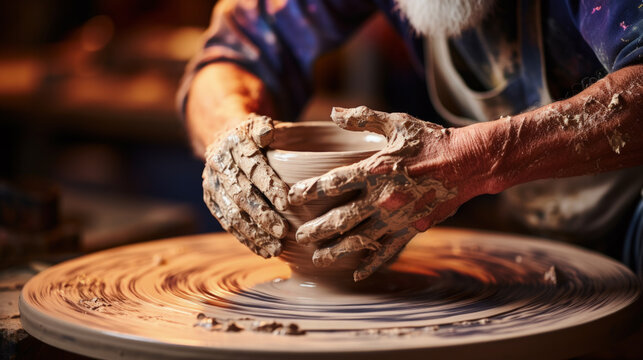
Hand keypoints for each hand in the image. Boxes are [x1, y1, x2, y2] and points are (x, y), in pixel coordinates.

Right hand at [202, 114, 289, 257]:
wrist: (223, 136)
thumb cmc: (254, 134)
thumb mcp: (260, 123)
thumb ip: (266, 128)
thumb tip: (268, 132)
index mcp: (234, 143)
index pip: (253, 166)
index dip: (269, 185)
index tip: (287, 203)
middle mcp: (219, 163)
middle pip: (241, 194)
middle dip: (263, 215)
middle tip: (284, 231)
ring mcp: (212, 184)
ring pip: (233, 213)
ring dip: (255, 233)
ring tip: (276, 248)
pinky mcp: (211, 201)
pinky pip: (228, 223)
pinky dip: (246, 239)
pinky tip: (264, 251)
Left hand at [289, 106, 475, 280]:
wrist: (468, 163)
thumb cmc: (431, 140)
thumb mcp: (397, 122)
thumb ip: (363, 117)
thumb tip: (334, 112)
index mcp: (374, 169)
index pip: (332, 183)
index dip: (309, 192)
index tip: (292, 198)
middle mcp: (382, 197)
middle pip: (340, 219)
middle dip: (316, 230)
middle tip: (299, 237)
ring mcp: (397, 217)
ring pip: (359, 240)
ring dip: (336, 251)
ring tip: (318, 259)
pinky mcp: (412, 228)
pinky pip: (388, 250)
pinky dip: (372, 263)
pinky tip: (358, 274)